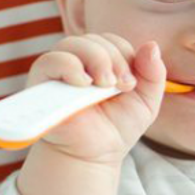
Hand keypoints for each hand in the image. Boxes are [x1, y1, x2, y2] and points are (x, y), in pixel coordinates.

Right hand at [25, 33, 165, 165]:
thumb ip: (154, 74)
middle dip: (114, 59)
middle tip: (120, 87)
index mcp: (101, 62)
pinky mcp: (40, 82)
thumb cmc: (116, 128)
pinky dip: (70, 66)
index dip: (125, 56)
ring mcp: (58, 70)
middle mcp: (77, 61)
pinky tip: (83, 83)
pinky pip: (51, 60)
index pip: (112, 41)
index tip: (130, 84)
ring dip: (96, 59)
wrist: (95, 155)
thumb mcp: (146, 101)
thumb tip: (152, 44)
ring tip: (104, 86)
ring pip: (73, 43)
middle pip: (94, 39)